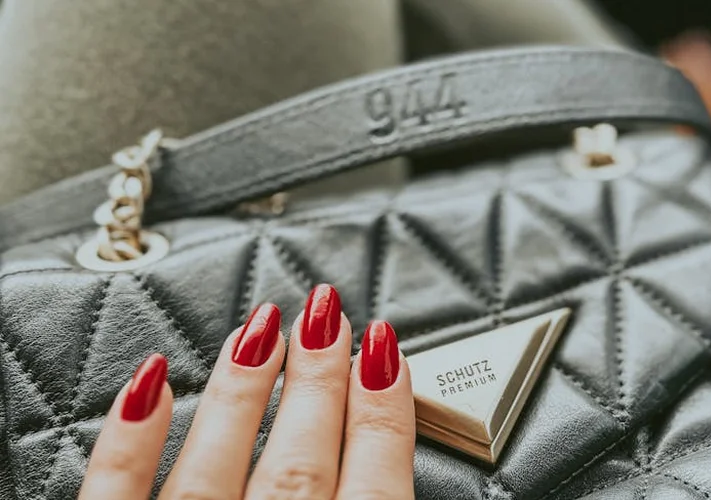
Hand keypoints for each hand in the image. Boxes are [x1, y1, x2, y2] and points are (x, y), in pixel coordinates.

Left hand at [78, 284, 415, 498]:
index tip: (386, 350)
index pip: (376, 484)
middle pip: (302, 461)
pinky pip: (117, 492)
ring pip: (216, 462)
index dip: (385, 410)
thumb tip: (403, 483)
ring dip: (244, 388)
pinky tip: (149, 383)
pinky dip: (131, 438)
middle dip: (319, 378)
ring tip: (262, 324)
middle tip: (326, 312)